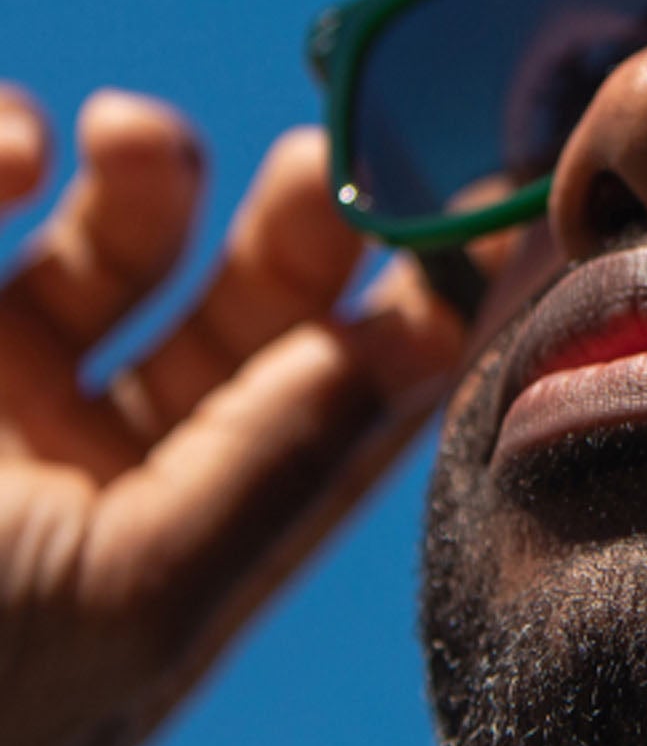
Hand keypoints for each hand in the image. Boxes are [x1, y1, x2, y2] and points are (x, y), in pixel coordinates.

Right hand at [0, 86, 461, 745]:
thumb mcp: (119, 606)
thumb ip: (262, 482)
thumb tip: (378, 359)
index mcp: (172, 542)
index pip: (333, 419)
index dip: (420, 322)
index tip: (498, 227)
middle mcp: (94, 458)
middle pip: (247, 315)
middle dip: (301, 231)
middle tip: (327, 162)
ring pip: (119, 244)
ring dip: (154, 171)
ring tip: (135, 140)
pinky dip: (0, 145)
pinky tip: (21, 143)